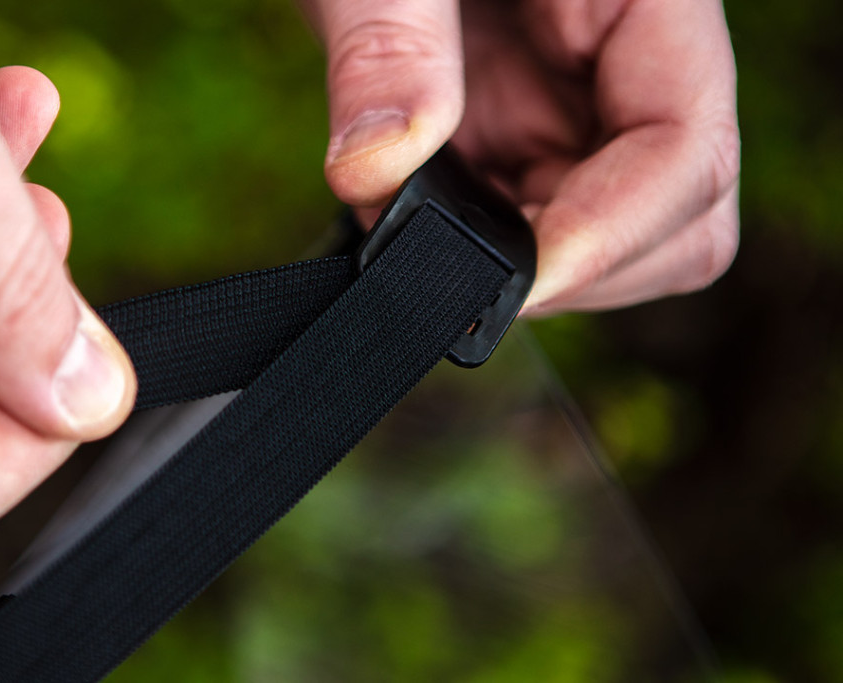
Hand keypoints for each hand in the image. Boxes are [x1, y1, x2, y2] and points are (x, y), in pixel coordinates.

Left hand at [303, 0, 739, 313]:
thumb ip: (389, 49)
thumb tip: (376, 170)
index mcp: (643, 1)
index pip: (687, 148)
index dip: (611, 235)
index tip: (515, 280)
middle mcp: (629, 72)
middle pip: (674, 221)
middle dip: (575, 268)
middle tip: (456, 264)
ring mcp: (578, 116)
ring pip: (611, 246)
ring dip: (522, 267)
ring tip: (416, 224)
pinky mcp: (526, 144)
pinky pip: (534, 233)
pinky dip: (476, 252)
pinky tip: (409, 220)